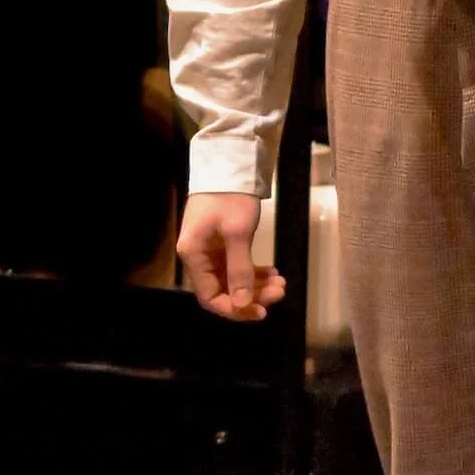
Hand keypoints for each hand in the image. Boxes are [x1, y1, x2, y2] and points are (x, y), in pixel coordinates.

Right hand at [177, 192, 285, 321]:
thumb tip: (242, 304)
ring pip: (232, 279)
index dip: (234, 309)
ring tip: (281, 282)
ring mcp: (210, 249)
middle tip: (280, 291)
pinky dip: (253, 271)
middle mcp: (197, 256)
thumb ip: (240, 270)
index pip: (210, 297)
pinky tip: (272, 272)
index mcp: (193, 255)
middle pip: (223, 290)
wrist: (231, 164)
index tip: (261, 311)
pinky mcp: (222, 242)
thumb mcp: (238, 233)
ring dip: (256, 284)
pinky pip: (236, 266)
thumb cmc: (231, 196)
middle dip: (252, 295)